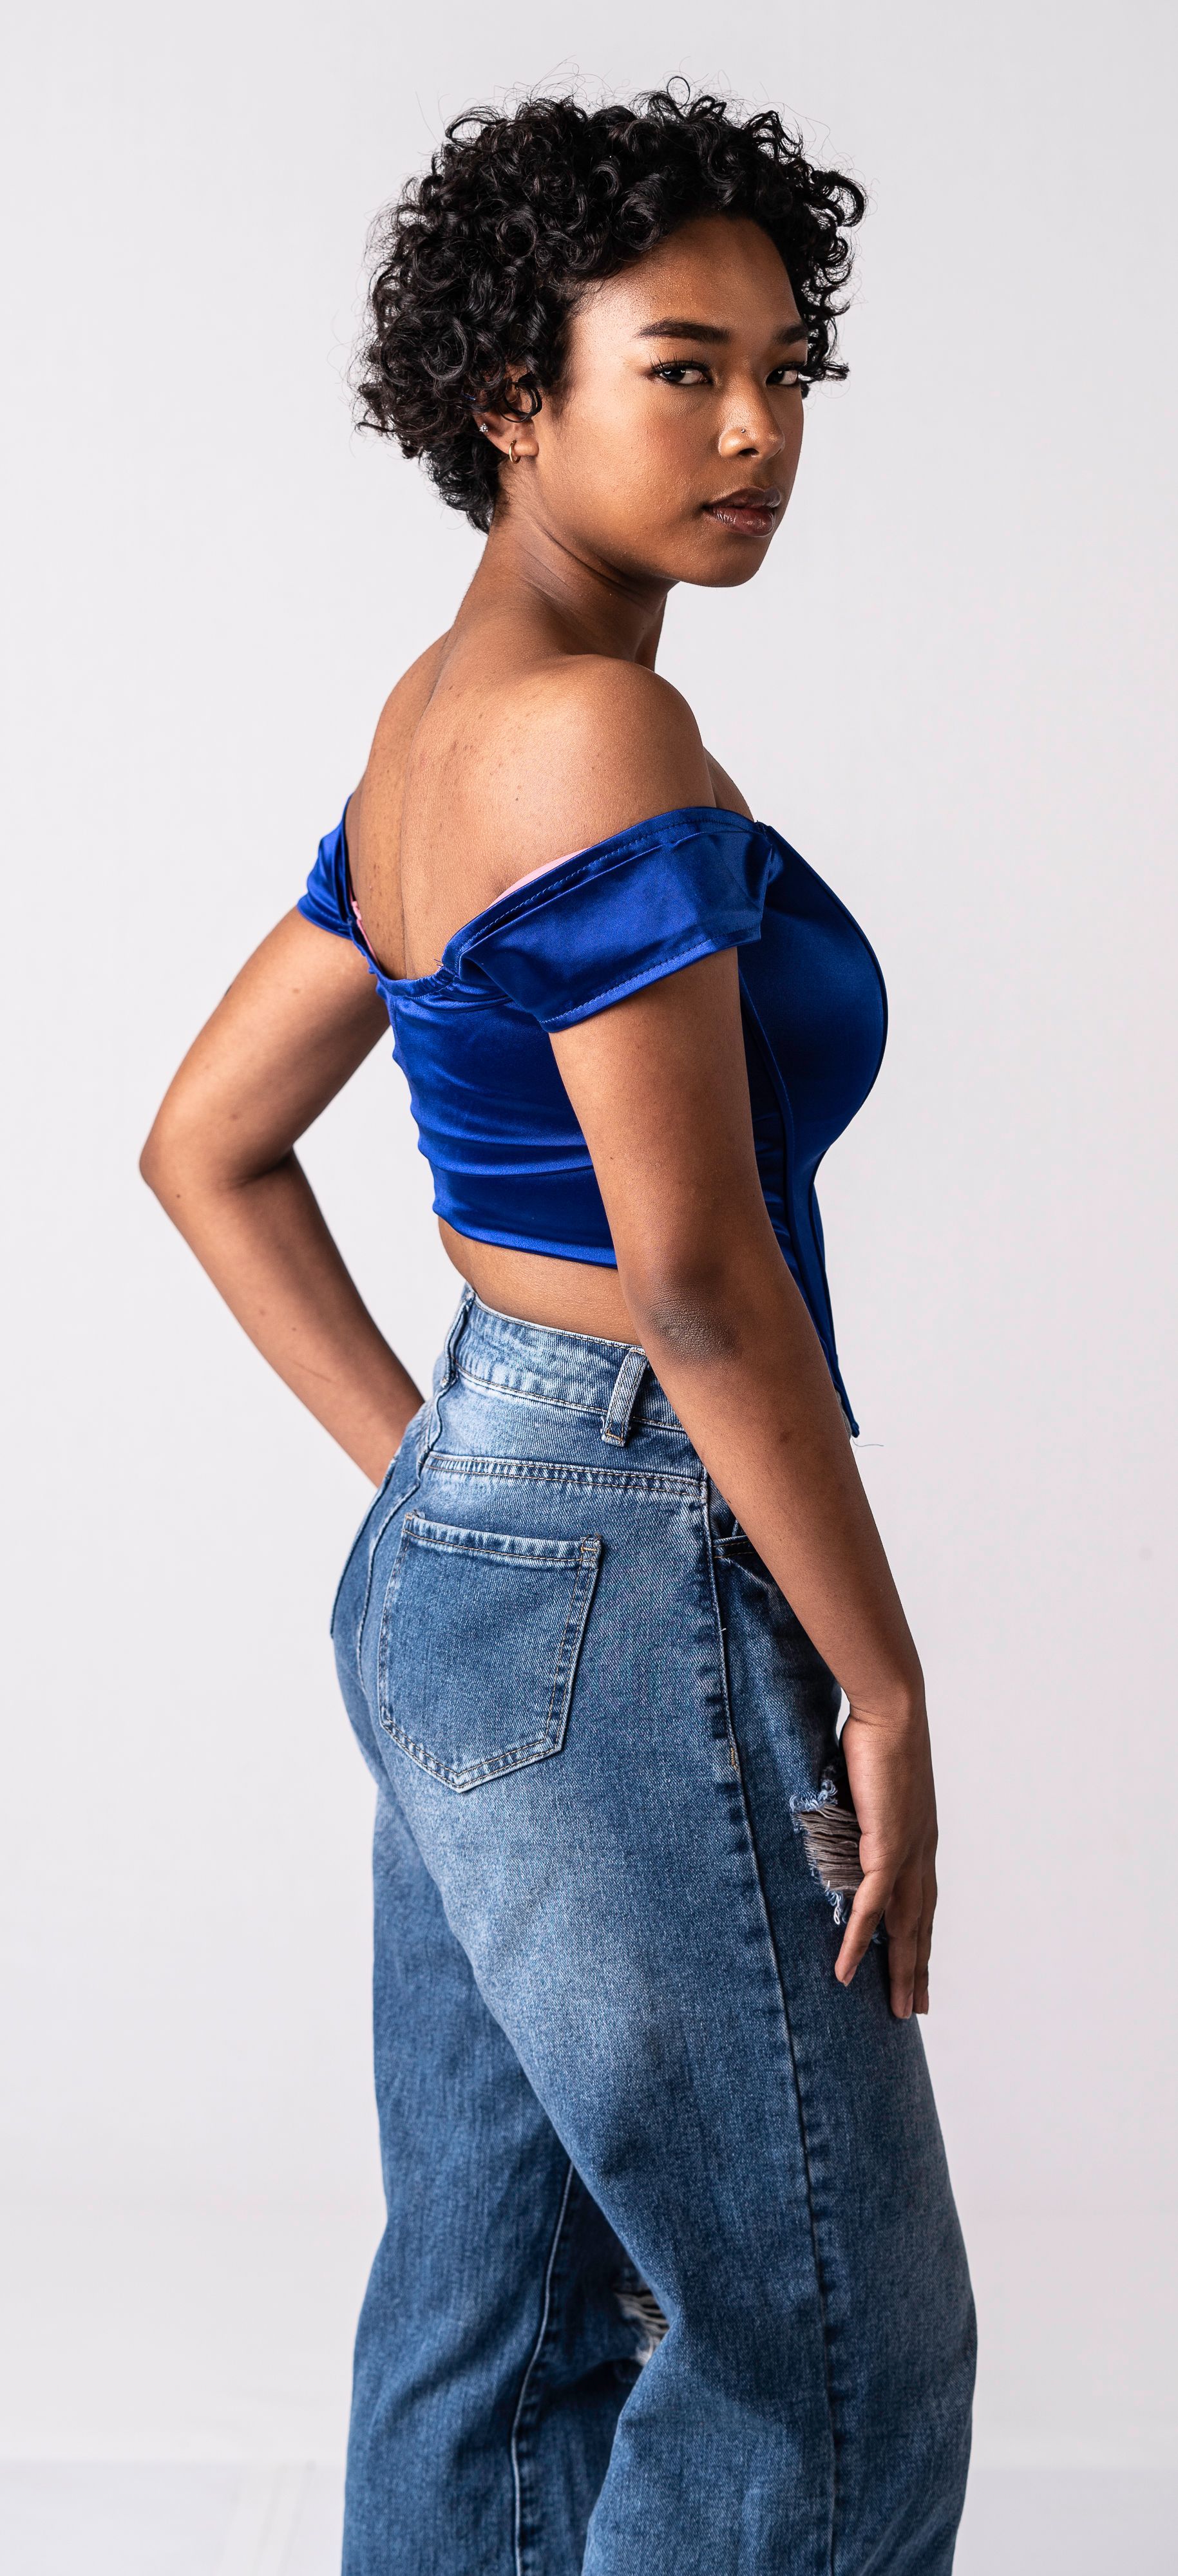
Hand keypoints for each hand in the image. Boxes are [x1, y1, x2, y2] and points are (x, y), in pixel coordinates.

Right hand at [835, 1699, 937, 2018]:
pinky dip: (860, 1940)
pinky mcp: (887, 1848)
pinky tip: (848, 1969)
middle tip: (913, 2009)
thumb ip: (858, 1813)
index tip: (918, 1968)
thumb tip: (838, 1821)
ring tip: (895, 2009)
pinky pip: (871, 1906)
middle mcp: (921, 1853)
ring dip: (899, 1970)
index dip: (921, 1938)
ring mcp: (908, 1853)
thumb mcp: (867, 1786)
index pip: (923, 1901)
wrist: (892, 1711)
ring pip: (904, 1927)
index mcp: (920, 1839)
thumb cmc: (877, 1737)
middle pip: (921, 1925)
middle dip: (917, 1969)